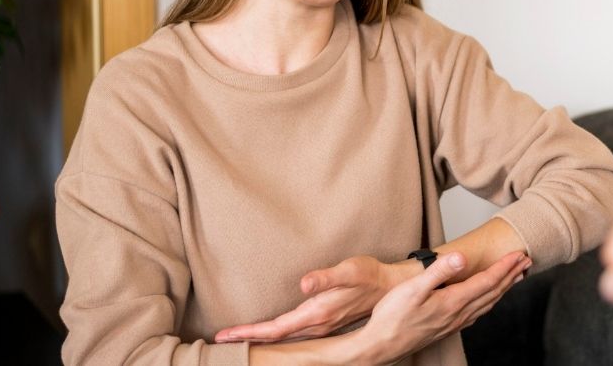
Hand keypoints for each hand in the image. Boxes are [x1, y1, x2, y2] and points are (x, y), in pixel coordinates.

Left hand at [216, 255, 417, 342]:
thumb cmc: (370, 275)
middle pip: (275, 338)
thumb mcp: (349, 270)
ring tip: (239, 338)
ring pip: (284, 338)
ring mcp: (321, 327)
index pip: (275, 329)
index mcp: (317, 314)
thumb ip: (325, 278)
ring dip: (260, 338)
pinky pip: (293, 334)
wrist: (392, 287)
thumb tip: (303, 284)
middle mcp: (317, 325)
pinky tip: (270, 334)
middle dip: (248, 340)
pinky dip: (276, 335)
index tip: (225, 336)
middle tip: (221, 341)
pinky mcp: (325, 322)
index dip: (249, 333)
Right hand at [354, 250, 530, 363]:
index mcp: (453, 301)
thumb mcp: (412, 289)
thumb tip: (461, 257)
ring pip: (488, 303)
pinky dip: (489, 301)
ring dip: (504, 288)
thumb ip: (438, 271)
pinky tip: (488, 300)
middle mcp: (458, 314)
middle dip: (511, 275)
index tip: (519, 254)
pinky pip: (477, 312)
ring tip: (515, 277)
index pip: (488, 281)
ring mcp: (454, 323)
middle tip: (526, 260)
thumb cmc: (392, 317)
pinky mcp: (447, 328)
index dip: (505, 266)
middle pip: (493, 292)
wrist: (381, 347)